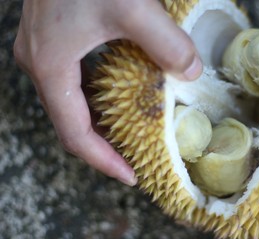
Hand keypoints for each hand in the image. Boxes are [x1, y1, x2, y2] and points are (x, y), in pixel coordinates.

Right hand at [14, 0, 201, 185]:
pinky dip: (97, 100)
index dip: (101, 161)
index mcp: (51, 66)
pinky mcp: (55, 38)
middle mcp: (41, 64)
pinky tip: (119, 99)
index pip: (74, 134)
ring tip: (128, 139)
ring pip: (71, 105)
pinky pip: (75, 83)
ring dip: (99, 125)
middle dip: (101, 148)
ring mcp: (45, 51)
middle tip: (132, 162)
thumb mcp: (130, 6)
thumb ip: (166, 42)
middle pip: (70, 124)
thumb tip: (193, 73)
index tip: (130, 176)